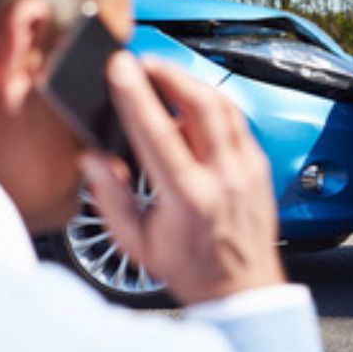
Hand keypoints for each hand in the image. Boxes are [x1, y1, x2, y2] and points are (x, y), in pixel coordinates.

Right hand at [79, 52, 285, 304]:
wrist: (242, 288)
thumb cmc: (191, 268)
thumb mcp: (137, 243)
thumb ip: (111, 199)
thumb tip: (92, 159)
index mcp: (188, 197)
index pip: (159, 131)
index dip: (136, 94)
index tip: (119, 67)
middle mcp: (223, 177)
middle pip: (201, 103)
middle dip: (169, 72)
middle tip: (143, 62)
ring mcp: (247, 168)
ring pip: (224, 105)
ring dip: (192, 82)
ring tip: (165, 75)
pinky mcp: (260, 165)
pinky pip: (237, 120)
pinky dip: (213, 103)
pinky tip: (193, 103)